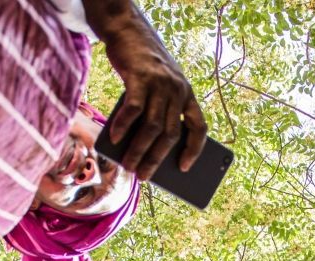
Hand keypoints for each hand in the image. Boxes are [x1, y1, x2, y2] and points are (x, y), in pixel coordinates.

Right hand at [91, 3, 206, 179]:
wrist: (127, 30)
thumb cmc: (141, 66)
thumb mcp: (156, 88)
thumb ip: (155, 113)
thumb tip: (144, 150)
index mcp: (187, 94)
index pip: (199, 127)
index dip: (194, 149)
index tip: (185, 168)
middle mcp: (177, 89)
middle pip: (170, 133)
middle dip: (157, 159)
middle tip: (144, 176)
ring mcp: (160, 83)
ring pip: (152, 127)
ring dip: (139, 150)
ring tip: (128, 165)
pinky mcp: (139, 76)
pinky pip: (134, 109)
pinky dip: (124, 127)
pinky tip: (115, 140)